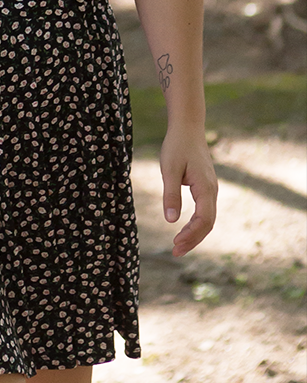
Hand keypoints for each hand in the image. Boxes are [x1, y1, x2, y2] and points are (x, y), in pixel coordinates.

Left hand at [162, 126, 217, 255]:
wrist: (188, 129)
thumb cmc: (177, 147)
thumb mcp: (169, 170)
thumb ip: (170, 194)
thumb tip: (171, 220)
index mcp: (205, 188)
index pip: (204, 220)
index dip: (191, 235)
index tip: (175, 245)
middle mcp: (212, 191)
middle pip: (207, 224)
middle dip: (193, 240)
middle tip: (175, 253)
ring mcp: (211, 190)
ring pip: (207, 219)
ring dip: (194, 234)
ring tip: (178, 246)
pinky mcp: (205, 188)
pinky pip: (205, 212)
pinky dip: (196, 225)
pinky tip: (184, 231)